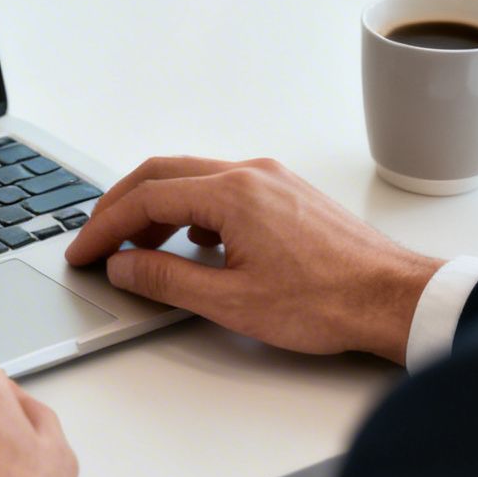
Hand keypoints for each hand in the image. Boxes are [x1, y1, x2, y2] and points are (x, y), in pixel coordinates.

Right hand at [64, 156, 444, 363]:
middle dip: (121, 207)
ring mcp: (273, 180)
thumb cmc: (327, 302)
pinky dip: (192, 208)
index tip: (84, 252)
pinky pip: (224, 188)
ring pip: (194, 178)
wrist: (394, 299)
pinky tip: (193, 242)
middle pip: (164, 174)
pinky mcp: (288, 194)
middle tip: (97, 240)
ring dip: (157, 207)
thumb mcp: (231, 302)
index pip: (146, 197)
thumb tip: (125, 266)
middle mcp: (252, 173)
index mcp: (233, 193)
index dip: (105, 226)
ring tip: (137, 247)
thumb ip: (167, 281)